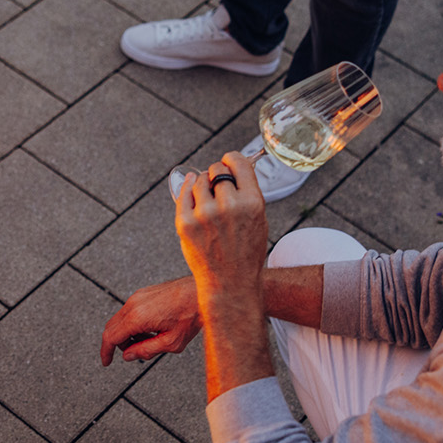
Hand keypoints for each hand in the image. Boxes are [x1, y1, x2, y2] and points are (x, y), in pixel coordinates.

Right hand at [100, 276, 201, 364]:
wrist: (204, 291)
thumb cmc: (191, 314)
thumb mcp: (171, 342)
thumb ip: (146, 351)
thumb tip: (129, 355)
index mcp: (137, 318)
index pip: (111, 337)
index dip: (106, 352)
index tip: (106, 361)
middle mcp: (134, 304)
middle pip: (112, 328)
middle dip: (119, 344)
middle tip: (133, 353)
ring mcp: (138, 296)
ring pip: (120, 320)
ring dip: (128, 334)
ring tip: (149, 341)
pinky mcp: (144, 293)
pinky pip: (130, 311)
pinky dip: (134, 324)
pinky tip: (152, 329)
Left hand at [175, 152, 269, 314]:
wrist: (230, 283)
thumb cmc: (246, 252)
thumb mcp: (259, 220)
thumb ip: (248, 193)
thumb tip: (236, 166)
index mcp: (252, 202)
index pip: (238, 163)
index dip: (231, 159)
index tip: (227, 160)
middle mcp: (229, 206)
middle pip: (216, 170)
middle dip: (216, 174)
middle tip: (217, 185)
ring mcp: (205, 214)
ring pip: (198, 180)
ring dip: (202, 184)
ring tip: (208, 199)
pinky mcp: (185, 223)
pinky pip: (183, 193)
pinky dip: (186, 186)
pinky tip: (189, 184)